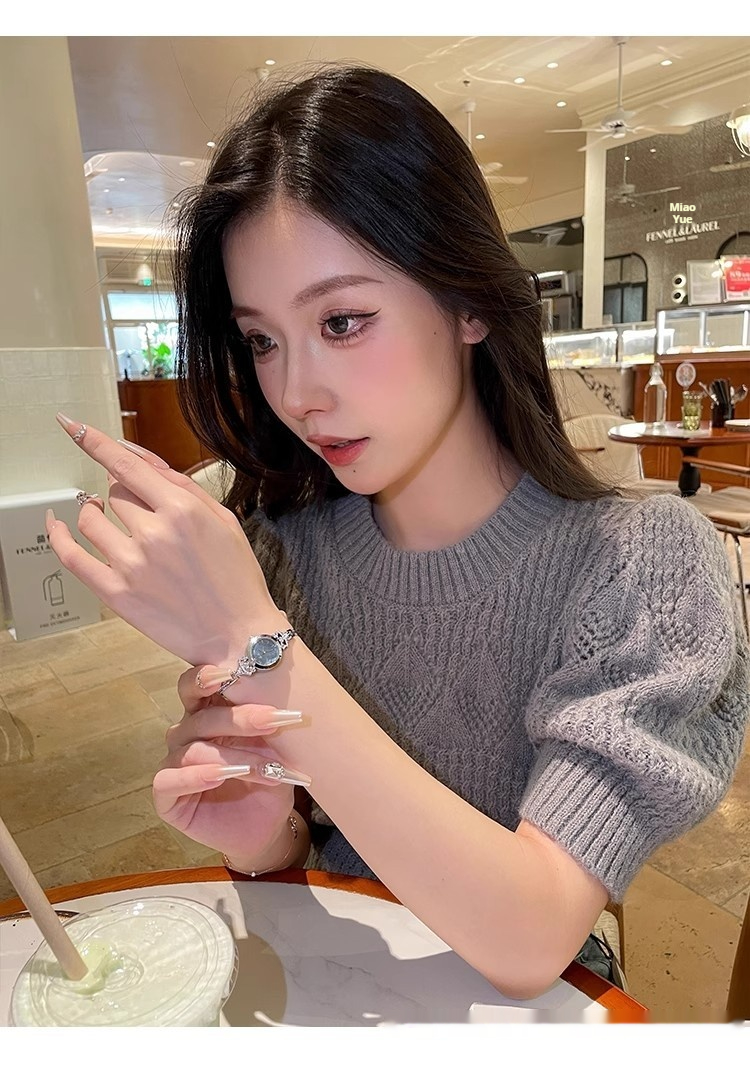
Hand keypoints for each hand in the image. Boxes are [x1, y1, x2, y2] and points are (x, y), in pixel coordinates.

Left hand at [46, 414, 284, 666]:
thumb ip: (180, 482)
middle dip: (123, 492)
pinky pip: (71, 556)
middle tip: (142, 511)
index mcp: (182, 510)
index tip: (71, 425)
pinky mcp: (116, 593)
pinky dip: (57, 536)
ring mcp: (131, 564)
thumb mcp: (222, 519)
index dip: (94, 441)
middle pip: (114, 491)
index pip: (126, 464)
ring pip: (90, 519)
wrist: (238, 634)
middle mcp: (154, 533)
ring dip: (95, 511)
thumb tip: (135, 454)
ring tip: (108, 518)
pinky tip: (56, 524)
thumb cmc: (236, 576)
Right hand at [153, 664, 309, 861]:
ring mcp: (174, 765)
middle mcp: (186, 735)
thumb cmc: (271, 778)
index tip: (230, 672)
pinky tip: (218, 776)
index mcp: (207, 714)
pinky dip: (194, 776)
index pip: (196, 686)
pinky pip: (169, 781)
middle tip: (273, 720)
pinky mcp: (166, 798)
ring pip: (193, 750)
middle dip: (239, 718)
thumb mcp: (277, 746)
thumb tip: (286, 695)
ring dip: (232, 757)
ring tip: (265, 769)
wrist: (269, 825)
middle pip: (201, 718)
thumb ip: (270, 721)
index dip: (205, 677)